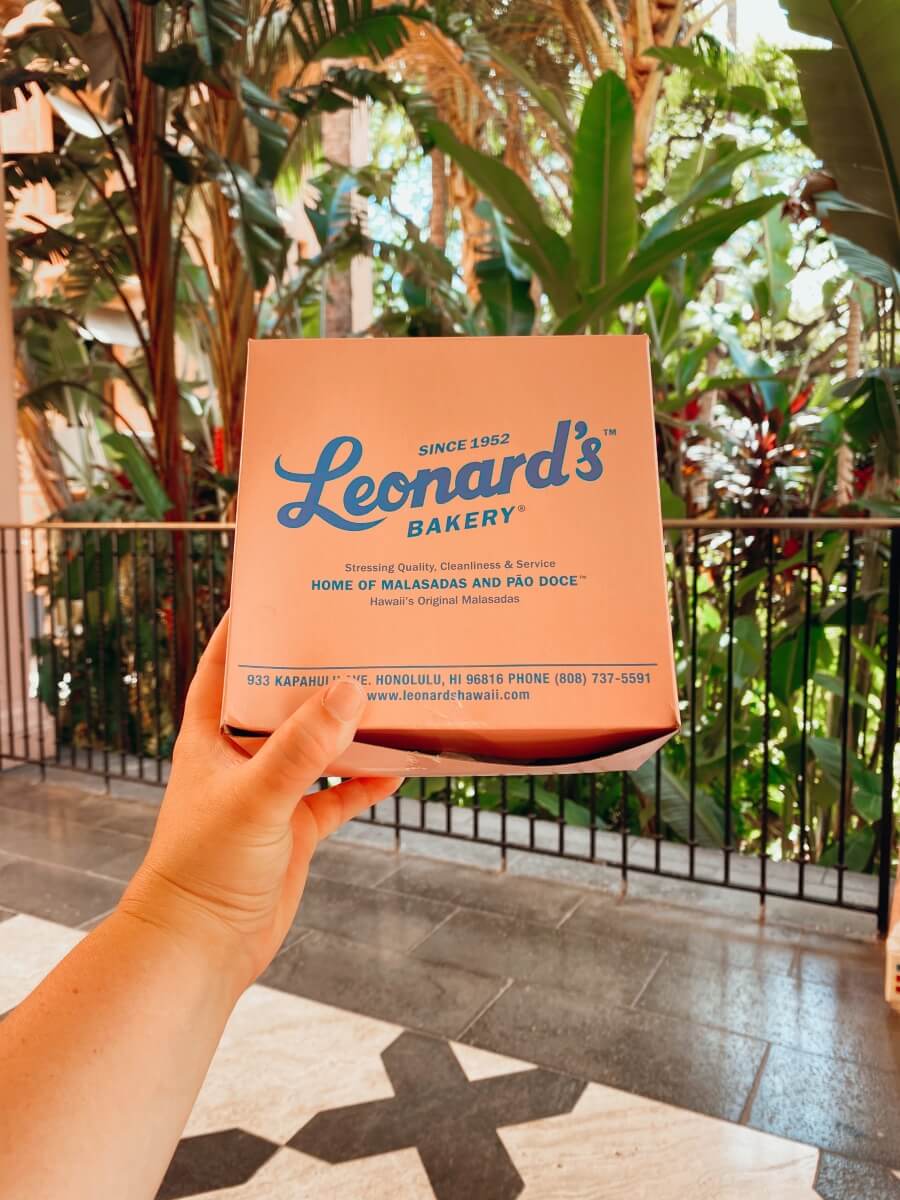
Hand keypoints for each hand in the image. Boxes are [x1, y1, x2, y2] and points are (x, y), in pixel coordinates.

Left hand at [120, 614, 402, 993]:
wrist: (202, 948)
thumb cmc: (204, 866)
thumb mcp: (254, 796)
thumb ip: (302, 748)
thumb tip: (350, 692)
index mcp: (210, 737)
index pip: (221, 667)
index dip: (240, 631)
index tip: (274, 597)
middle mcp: (241, 758)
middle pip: (280, 702)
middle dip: (312, 674)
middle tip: (352, 639)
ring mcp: (271, 793)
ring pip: (317, 747)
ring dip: (348, 727)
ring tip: (388, 695)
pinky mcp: (296, 828)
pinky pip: (339, 795)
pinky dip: (366, 781)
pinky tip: (398, 766)